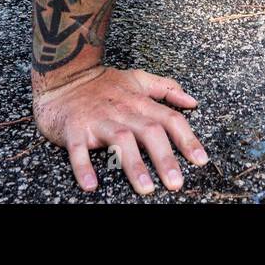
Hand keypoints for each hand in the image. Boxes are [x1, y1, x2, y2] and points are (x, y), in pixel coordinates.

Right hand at [33, 65, 208, 194]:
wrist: (64, 76)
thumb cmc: (102, 84)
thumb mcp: (137, 79)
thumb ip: (166, 88)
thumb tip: (192, 101)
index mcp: (139, 101)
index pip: (170, 119)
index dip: (187, 139)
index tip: (200, 160)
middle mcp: (122, 110)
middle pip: (149, 131)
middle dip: (164, 158)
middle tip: (175, 183)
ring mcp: (98, 118)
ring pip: (120, 139)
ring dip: (134, 164)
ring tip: (145, 188)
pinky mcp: (74, 127)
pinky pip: (79, 148)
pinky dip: (84, 166)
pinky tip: (91, 185)